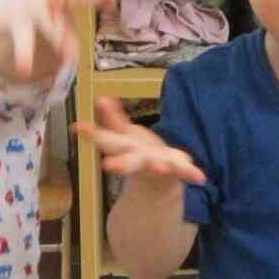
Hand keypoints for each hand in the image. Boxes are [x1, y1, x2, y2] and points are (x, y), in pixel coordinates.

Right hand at [73, 96, 205, 184]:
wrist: (159, 180)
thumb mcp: (123, 136)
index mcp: (123, 149)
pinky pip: (185, 171)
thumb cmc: (137, 153)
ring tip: (161, 167)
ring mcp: (158, 167)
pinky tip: (200, 177)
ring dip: (158, 168)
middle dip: (120, 164)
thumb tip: (101, 98)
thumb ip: (114, 119)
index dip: (92, 134)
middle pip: (128, 162)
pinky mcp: (176, 170)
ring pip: (155, 168)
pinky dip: (191, 173)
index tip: (79, 128)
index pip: (105, 141)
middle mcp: (138, 161)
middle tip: (108, 166)